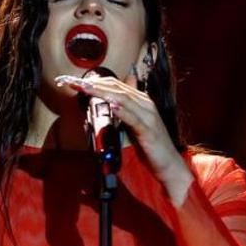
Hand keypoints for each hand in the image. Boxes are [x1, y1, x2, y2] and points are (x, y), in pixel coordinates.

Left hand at [57, 72, 193, 199]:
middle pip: (117, 89)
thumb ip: (123, 112)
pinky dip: (122, 111)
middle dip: (95, 84)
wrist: (170, 165)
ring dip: (103, 93)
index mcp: (141, 101)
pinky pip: (133, 119)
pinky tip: (112, 106)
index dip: (96, 81)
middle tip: (76, 82)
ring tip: (87, 88)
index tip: (77, 81)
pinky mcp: (149, 131)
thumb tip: (108, 103)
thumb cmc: (151, 146)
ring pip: (124, 99)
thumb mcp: (134, 125)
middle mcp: (145, 105)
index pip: (116, 85)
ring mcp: (148, 117)